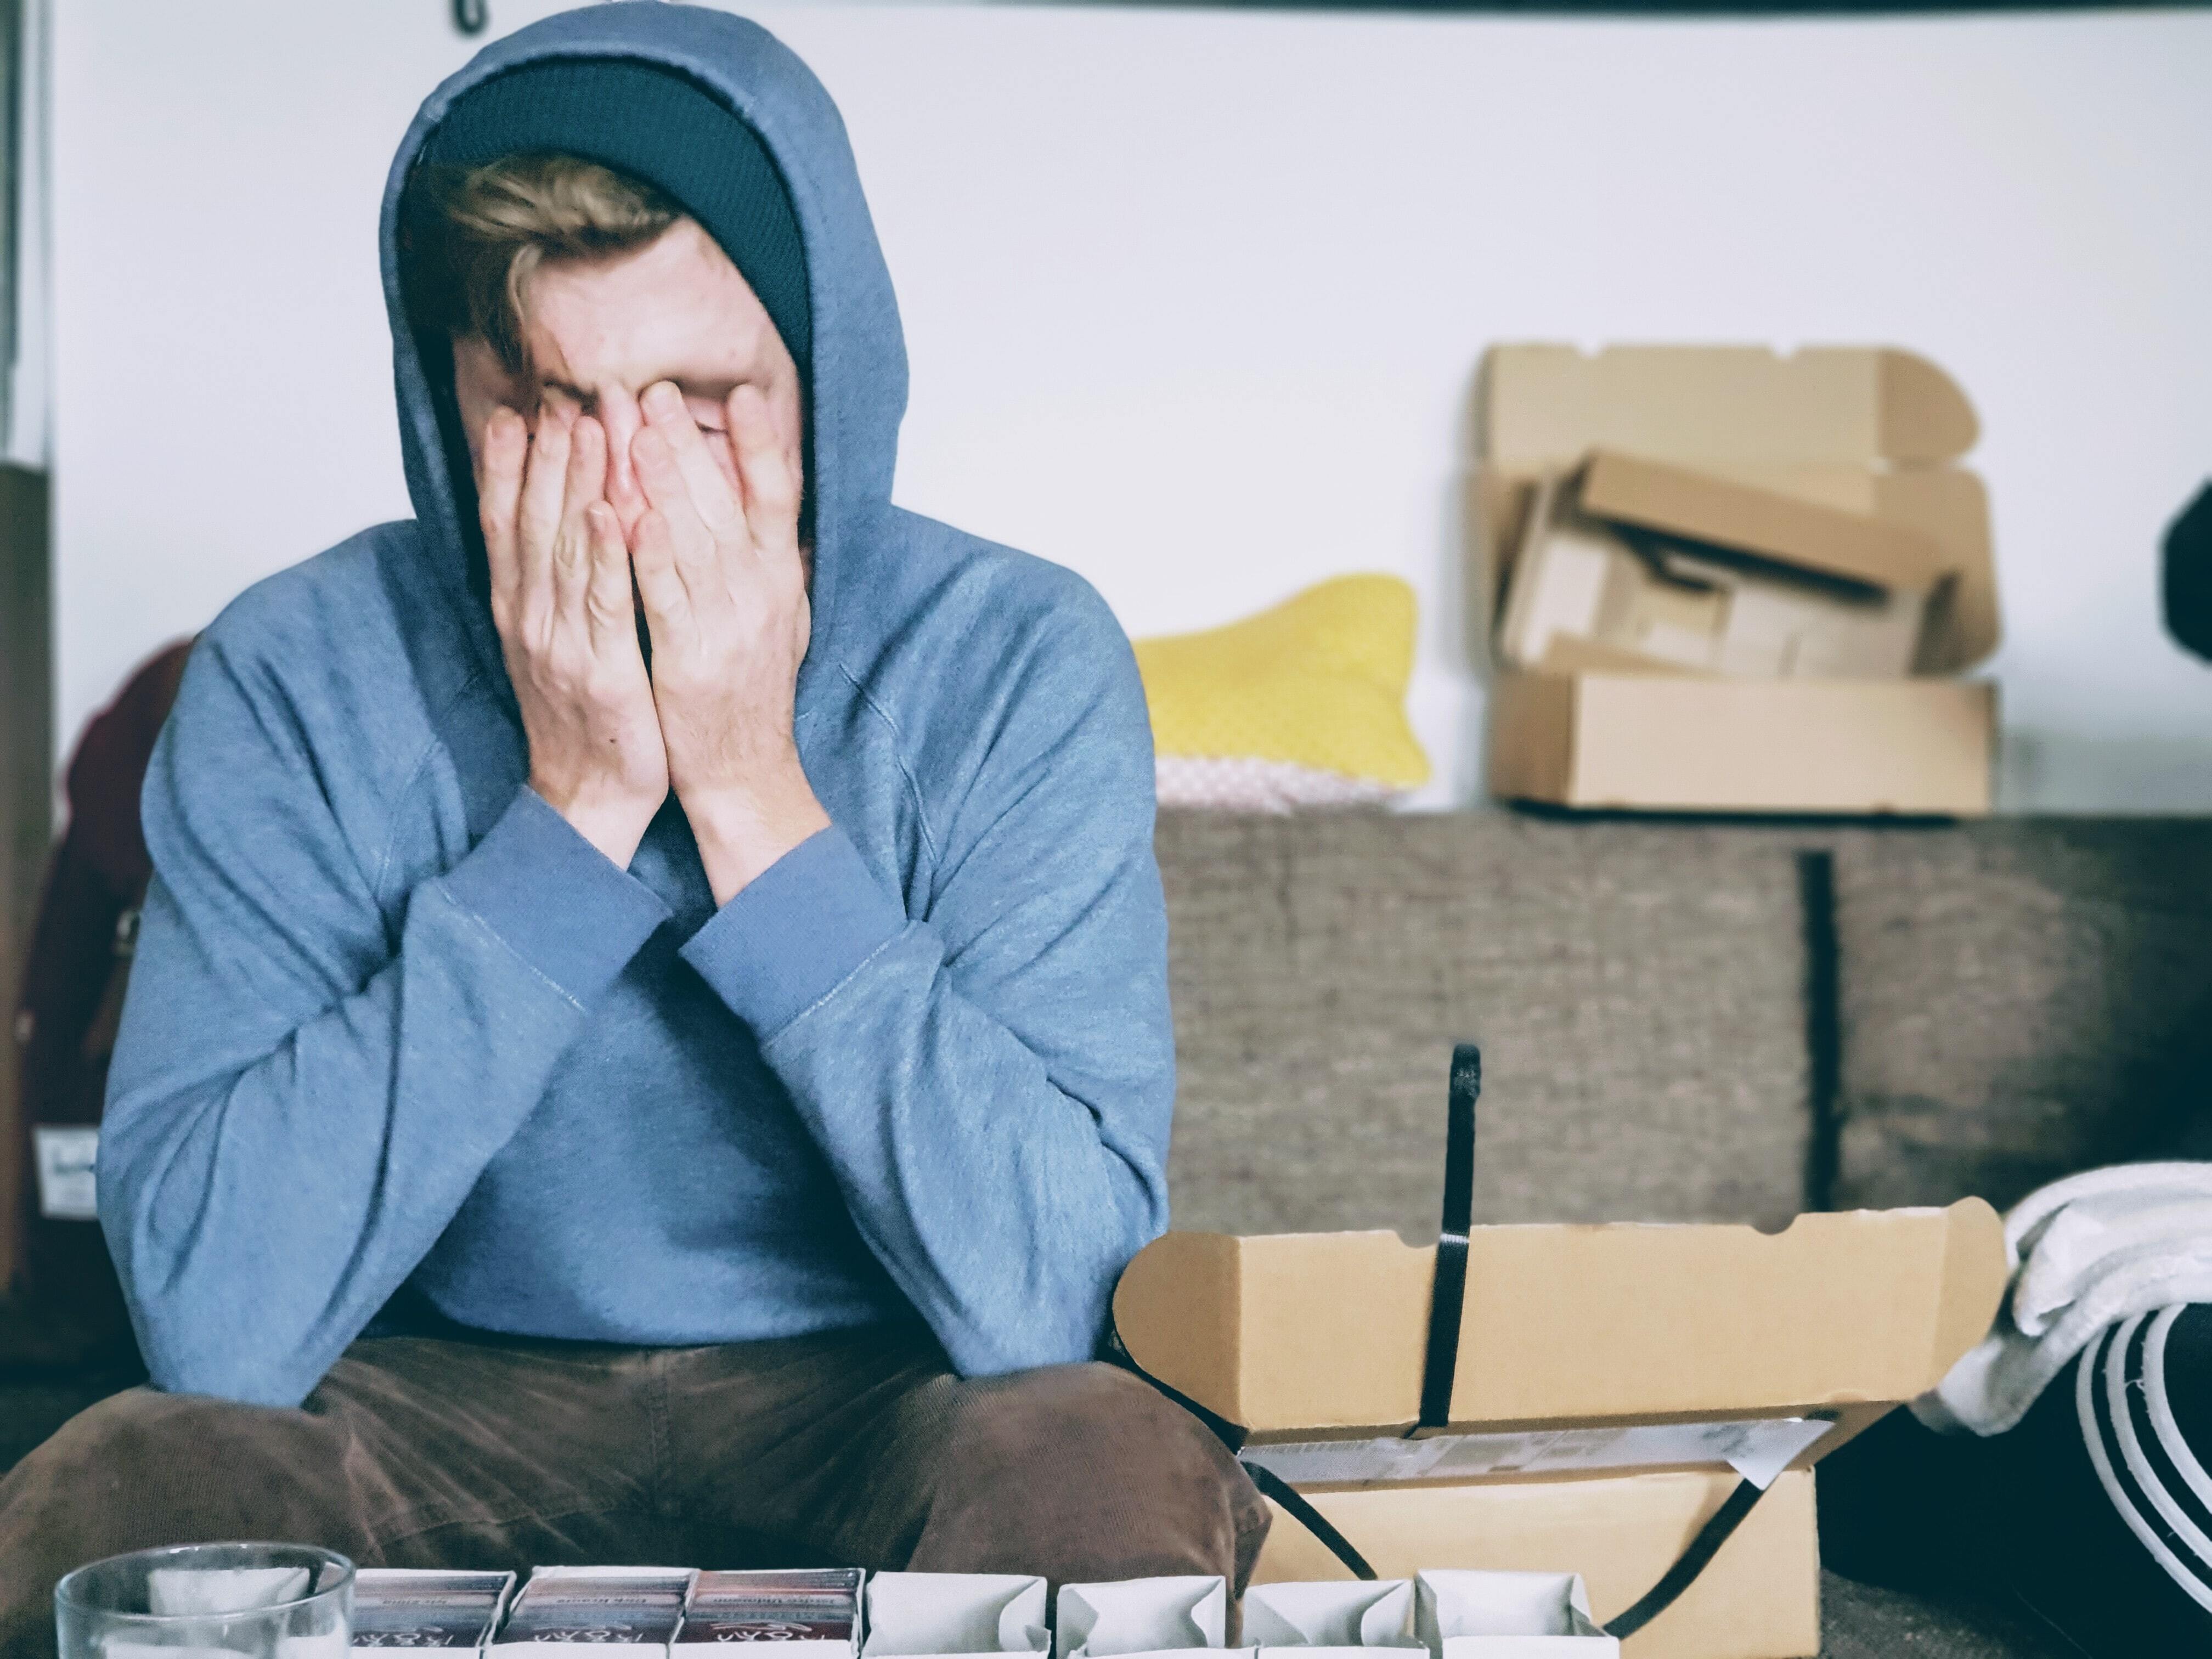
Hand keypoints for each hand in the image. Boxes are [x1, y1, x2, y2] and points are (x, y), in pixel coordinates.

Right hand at [478, 399, 669, 868]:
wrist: (588, 797)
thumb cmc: (584, 717)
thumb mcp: (555, 643)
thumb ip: (551, 586)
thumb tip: (555, 526)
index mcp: (519, 609)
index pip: (506, 522)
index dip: (509, 465)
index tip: (518, 409)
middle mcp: (530, 618)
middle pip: (533, 521)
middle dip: (547, 454)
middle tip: (561, 394)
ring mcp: (561, 643)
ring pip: (566, 548)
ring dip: (575, 483)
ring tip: (588, 424)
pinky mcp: (602, 670)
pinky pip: (604, 602)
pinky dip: (605, 554)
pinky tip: (611, 510)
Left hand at [629, 379, 828, 904]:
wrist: (745, 774)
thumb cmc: (749, 694)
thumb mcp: (780, 619)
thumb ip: (769, 562)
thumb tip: (768, 503)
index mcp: (780, 580)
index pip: (778, 496)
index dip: (761, 443)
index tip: (740, 392)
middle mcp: (761, 595)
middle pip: (725, 502)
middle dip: (686, 442)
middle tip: (651, 388)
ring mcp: (728, 626)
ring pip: (693, 539)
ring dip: (662, 480)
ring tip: (632, 425)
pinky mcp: (690, 659)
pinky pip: (666, 598)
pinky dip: (649, 555)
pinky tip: (628, 513)